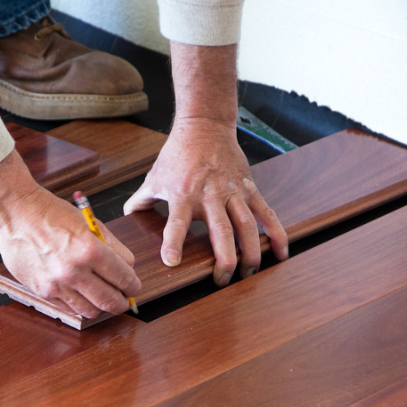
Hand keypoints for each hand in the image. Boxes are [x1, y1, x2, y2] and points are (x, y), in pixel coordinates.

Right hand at [0, 149, 139, 317]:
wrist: (16, 214)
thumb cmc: (52, 214)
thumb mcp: (91, 224)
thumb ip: (113, 248)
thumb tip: (128, 270)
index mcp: (90, 250)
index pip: (125, 279)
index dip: (133, 286)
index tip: (133, 287)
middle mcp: (74, 271)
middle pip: (111, 301)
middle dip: (123, 302)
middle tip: (124, 298)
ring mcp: (57, 284)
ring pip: (92, 311)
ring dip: (101, 306)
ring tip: (102, 296)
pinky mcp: (43, 291)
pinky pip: (70, 308)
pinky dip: (80, 304)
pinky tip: (81, 293)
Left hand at [123, 117, 288, 286]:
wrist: (204, 125)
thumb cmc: (177, 155)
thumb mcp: (153, 177)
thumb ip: (140, 201)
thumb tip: (126, 218)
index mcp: (183, 194)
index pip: (177, 222)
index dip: (174, 242)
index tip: (172, 262)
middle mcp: (210, 195)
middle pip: (221, 231)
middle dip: (224, 259)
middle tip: (222, 281)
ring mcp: (233, 192)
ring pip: (247, 226)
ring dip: (251, 253)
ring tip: (250, 273)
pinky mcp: (250, 188)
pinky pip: (266, 214)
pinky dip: (276, 234)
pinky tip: (280, 254)